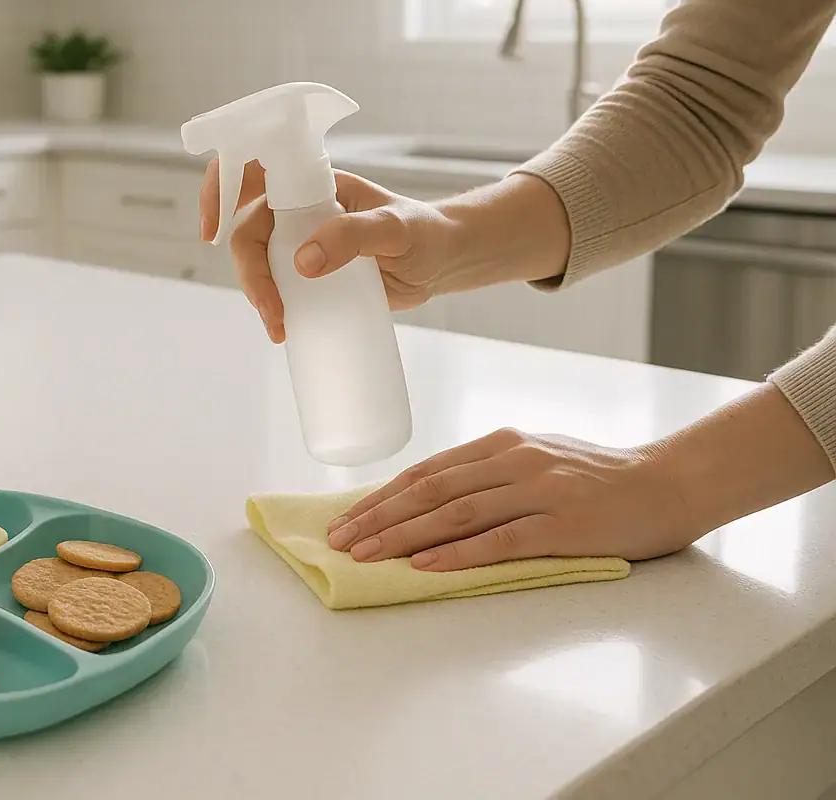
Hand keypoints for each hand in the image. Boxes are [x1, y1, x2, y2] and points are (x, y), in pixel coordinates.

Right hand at [198, 158, 460, 342]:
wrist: (445, 263)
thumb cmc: (426, 234)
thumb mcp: (394, 230)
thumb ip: (353, 237)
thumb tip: (302, 262)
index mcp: (314, 185)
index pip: (253, 172)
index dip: (220, 191)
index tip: (210, 230)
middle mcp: (301, 210)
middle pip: (247, 232)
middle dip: (249, 272)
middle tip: (271, 311)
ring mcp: (302, 242)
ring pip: (257, 263)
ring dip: (258, 295)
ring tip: (280, 327)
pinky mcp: (310, 274)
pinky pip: (276, 286)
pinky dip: (272, 307)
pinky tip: (284, 327)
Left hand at [323, 428, 694, 569]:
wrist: (670, 483)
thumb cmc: (599, 479)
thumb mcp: (537, 460)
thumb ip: (489, 475)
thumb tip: (428, 501)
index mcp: (502, 444)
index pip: (427, 472)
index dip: (381, 496)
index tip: (345, 518)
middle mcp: (514, 461)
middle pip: (430, 491)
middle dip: (378, 517)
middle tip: (340, 541)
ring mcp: (538, 492)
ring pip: (455, 513)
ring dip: (403, 535)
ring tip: (367, 555)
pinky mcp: (564, 526)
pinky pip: (500, 540)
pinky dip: (457, 553)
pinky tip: (425, 565)